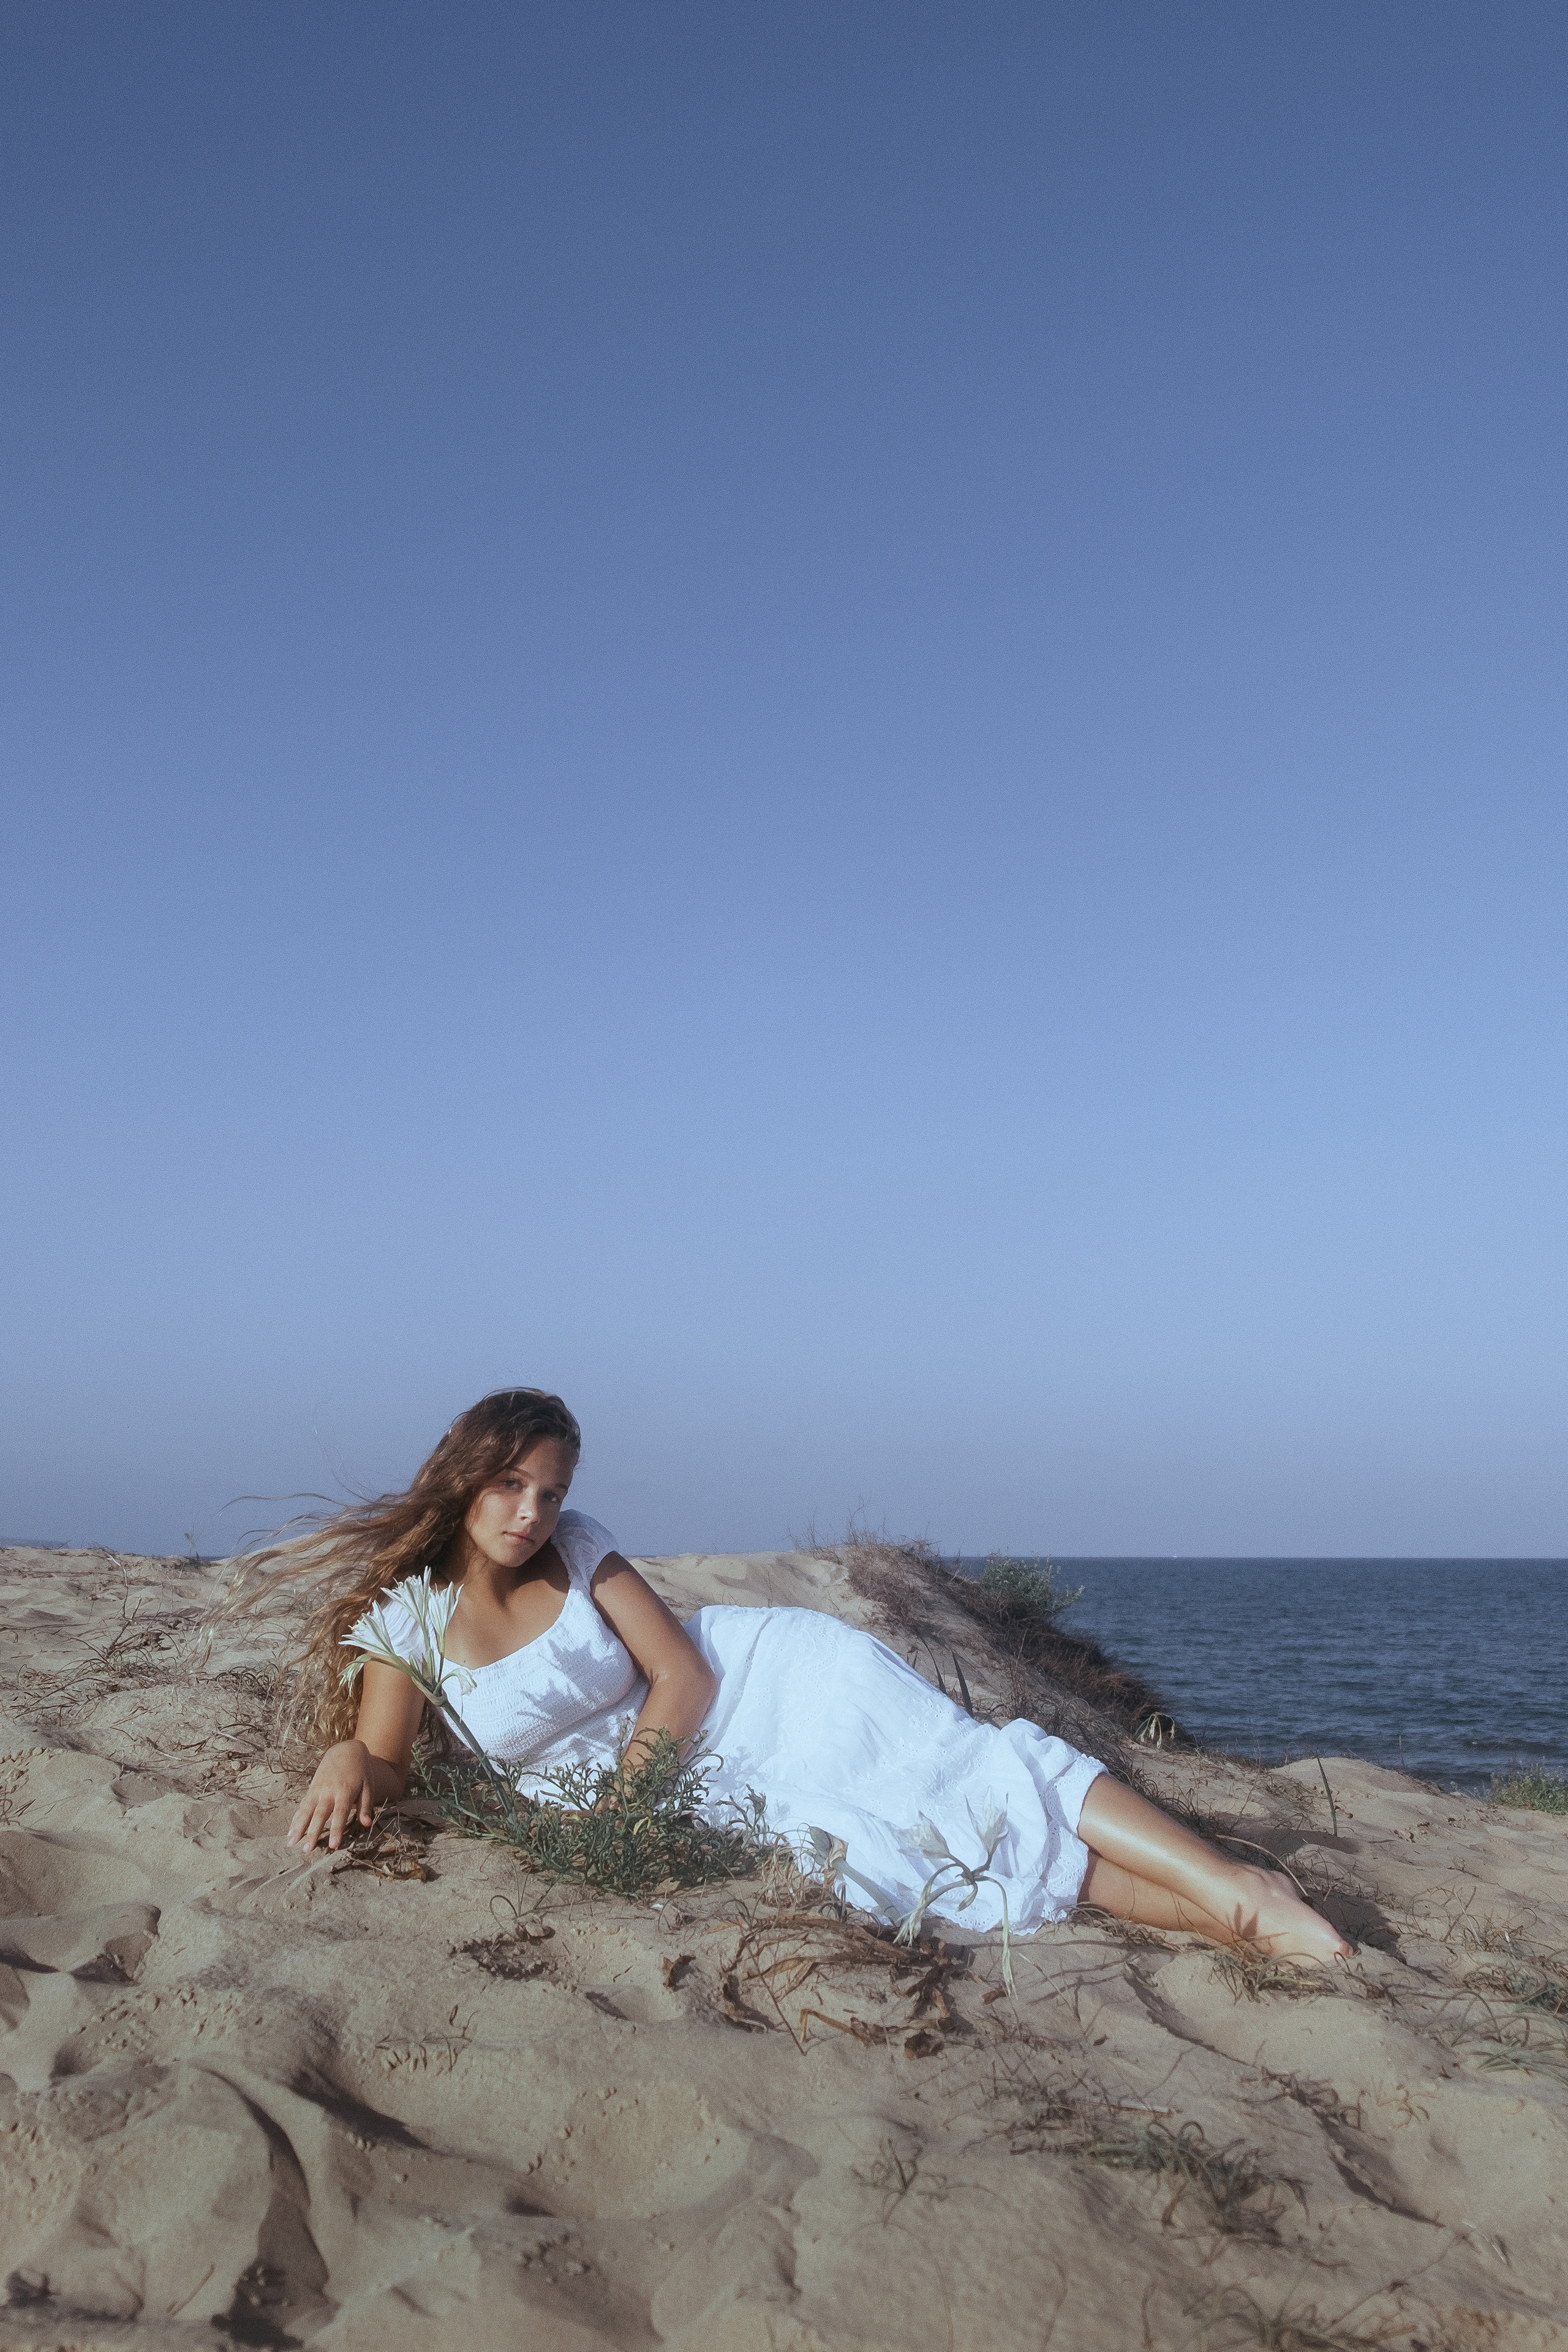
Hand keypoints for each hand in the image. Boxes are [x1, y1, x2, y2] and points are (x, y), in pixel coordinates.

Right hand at [286, 1739, 377, 1853]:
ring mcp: (317, 1790)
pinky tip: (290, 1833)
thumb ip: (366, 1805)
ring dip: (298, 1827)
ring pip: (306, 1810)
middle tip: (307, 1850)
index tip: (333, 1845)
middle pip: (319, 1814)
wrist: (346, 1750)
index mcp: (345, 1791)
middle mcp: (328, 1791)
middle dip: (312, 1833)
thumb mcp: (368, 1785)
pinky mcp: (311, 1789)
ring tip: (291, 1843)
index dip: (336, 1829)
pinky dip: (295, 1819)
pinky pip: (302, 1806)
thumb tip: (367, 1824)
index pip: (340, 1813)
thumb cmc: (360, 1771)